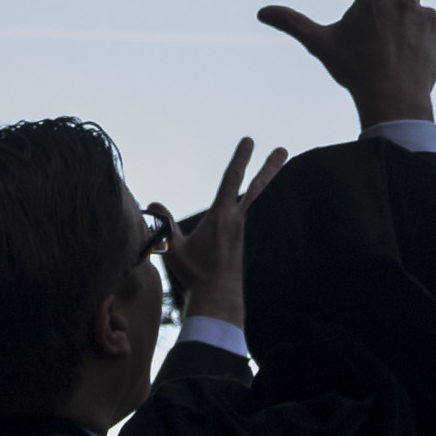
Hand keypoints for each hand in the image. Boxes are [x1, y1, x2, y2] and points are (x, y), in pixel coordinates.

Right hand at [154, 136, 288, 331]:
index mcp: (222, 216)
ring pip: (250, 197)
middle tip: (283, 149)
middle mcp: (236, 219)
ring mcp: (239, 228)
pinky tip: (235, 206)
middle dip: (269, 167)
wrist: (219, 295)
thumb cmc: (195, 273)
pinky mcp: (238, 238)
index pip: (231, 180)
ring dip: (261, 180)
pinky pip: (239, 213)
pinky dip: (241, 202)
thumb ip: (163, 225)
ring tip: (273, 163)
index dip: (240, 158)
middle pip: (256, 186)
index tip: (249, 140)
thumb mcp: (173, 248)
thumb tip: (151, 203)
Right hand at [257, 0, 435, 125]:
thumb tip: (261, 12)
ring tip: (389, 56)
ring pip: (413, 17)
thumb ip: (293, 23)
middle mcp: (405, 1)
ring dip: (403, 31)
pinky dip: (415, 45)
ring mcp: (426, 18)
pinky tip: (405, 62)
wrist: (393, 101)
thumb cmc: (354, 70)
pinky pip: (425, 37)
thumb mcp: (320, 44)